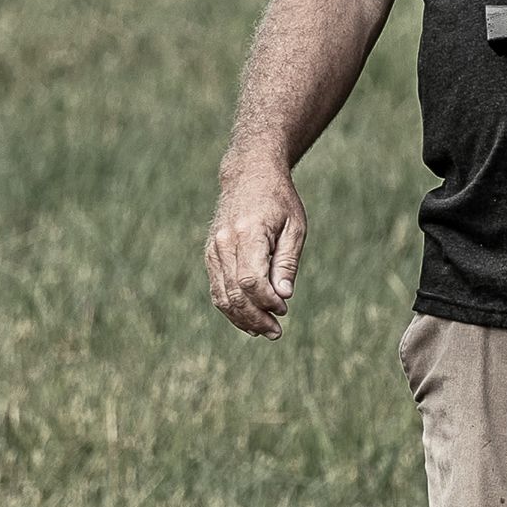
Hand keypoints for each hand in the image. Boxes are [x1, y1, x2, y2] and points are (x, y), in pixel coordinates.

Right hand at [206, 157, 306, 338]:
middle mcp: (223, 243)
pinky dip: (231, 307)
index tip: (284, 309)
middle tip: (276, 332)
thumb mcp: (295, 227)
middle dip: (255, 318)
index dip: (266, 301)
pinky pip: (216, 287)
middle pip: (233, 293)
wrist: (248, 175)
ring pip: (220, 295)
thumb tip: (284, 296)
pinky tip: (248, 320)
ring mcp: (213, 249)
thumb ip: (287, 262)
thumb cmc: (279, 201)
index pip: (250, 280)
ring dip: (241, 318)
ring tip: (265, 331)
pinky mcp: (210, 254)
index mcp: (247, 234)